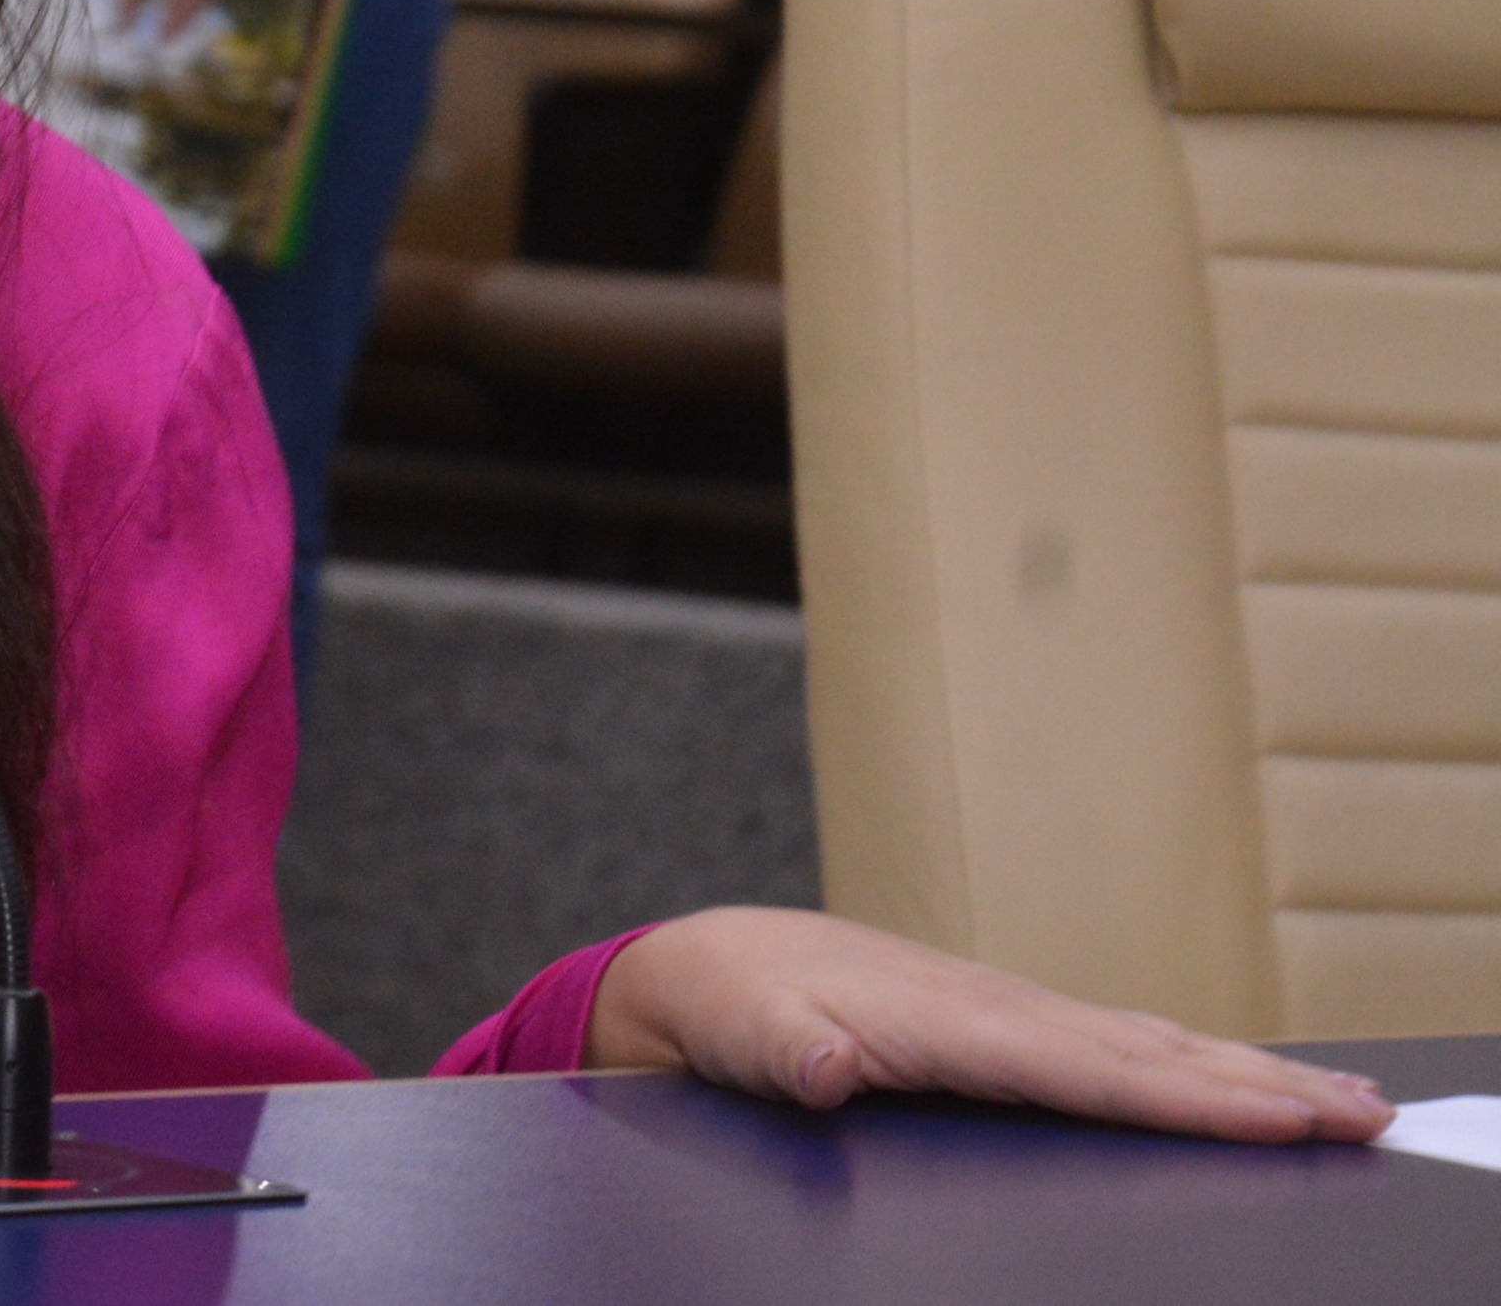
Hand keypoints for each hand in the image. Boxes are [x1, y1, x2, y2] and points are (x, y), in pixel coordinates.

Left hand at [587, 907, 1394, 1144]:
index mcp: (949, 1023)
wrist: (713, 966)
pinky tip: (1247, 1086)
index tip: (1278, 1117)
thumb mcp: (743, 1034)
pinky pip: (1120, 1050)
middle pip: (1150, 1054)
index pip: (1088, 1070)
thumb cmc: (734, 1004)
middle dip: (1261, 1086)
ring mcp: (1009, 1015)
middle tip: (1370, 1117)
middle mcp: (997, 1010)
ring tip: (1351, 1104)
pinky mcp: (1006, 1030)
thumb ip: (787, 1052)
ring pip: (1150, 1046)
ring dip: (1249, 1073)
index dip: (1184, 1097)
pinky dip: (1196, 1065)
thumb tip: (829, 1067)